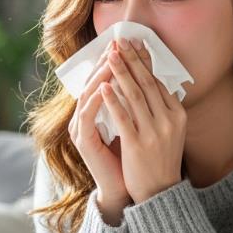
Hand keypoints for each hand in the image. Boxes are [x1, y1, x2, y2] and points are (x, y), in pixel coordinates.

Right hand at [67, 41, 130, 211]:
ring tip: (113, 58)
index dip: (115, 61)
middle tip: (118, 43)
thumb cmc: (133, 158)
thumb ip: (136, 106)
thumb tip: (152, 80)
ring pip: (88, 94)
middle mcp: (84, 117)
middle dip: (108, 62)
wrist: (126, 190)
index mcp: (96, 112)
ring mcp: (80, 128)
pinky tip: (105, 86)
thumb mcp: (136, 126)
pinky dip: (96, 99)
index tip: (128, 44)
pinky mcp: (82, 140)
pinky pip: (87, 115)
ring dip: (101, 75)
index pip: (104, 79)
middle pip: (94, 82)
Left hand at [102, 37, 186, 203]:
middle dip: (132, 59)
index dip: (145, 61)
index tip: (134, 43)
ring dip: (121, 72)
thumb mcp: (171, 131)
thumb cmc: (161, 160)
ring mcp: (153, 132)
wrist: (159, 192)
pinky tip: (104, 86)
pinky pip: (123, 117)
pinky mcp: (137, 144)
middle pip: (147, 83)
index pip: (158, 82)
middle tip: (120, 41)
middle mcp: (168, 121)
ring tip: (110, 55)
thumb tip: (150, 82)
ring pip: (134, 95)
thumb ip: (162, 109)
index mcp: (177, 115)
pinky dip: (113, 100)